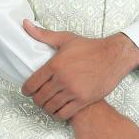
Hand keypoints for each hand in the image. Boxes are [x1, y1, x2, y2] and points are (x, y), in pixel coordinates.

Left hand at [20, 19, 138, 120]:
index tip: (27, 92)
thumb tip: (25, 23)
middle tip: (38, 98)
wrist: (113, 56)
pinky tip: (58, 110)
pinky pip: (64, 114)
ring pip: (51, 107)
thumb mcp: (65, 38)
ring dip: (46, 108)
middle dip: (36, 100)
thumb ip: (43, 34)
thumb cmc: (90, 47)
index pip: (32, 83)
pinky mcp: (84, 100)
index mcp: (55, 64)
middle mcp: (62, 79)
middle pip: (40, 97)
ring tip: (48, 104)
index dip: (26, 90)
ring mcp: (73, 91)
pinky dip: (58, 115)